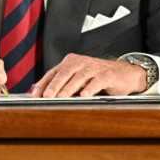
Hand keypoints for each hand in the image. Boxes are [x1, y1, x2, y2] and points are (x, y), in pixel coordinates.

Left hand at [31, 54, 146, 97]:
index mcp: (71, 62)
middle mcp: (81, 62)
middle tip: (46, 96)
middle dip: (54, 85)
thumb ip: (61, 85)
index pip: (53, 72)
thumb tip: (39, 93)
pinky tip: (84, 95)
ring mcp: (94, 67)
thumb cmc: (98, 78)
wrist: (125, 74)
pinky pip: (97, 81)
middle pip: (64, 72)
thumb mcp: (78, 80)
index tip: (34, 95)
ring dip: (69, 88)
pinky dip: (90, 88)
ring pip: (79, 76)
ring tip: (61, 98)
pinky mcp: (107, 74)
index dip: (43, 84)